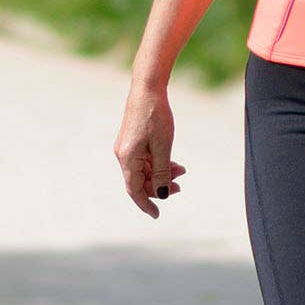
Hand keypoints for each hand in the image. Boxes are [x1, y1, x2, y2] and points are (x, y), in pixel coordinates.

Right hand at [114, 81, 184, 215]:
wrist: (148, 89)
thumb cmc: (155, 117)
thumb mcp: (163, 147)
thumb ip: (161, 172)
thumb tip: (161, 194)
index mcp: (127, 158)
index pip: (135, 190)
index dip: (146, 204)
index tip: (157, 215)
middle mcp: (123, 155)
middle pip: (140, 181)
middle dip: (159, 186)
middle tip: (179, 187)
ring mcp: (126, 147)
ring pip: (143, 170)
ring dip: (161, 174)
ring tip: (181, 170)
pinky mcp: (132, 140)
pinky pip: (144, 160)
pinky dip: (158, 164)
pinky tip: (172, 162)